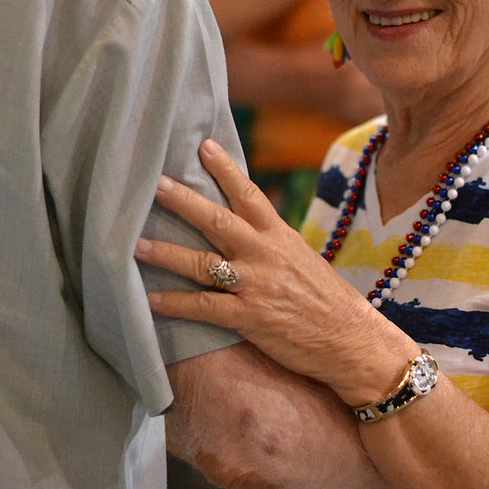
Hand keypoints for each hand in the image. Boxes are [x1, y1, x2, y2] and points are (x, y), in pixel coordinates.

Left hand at [136, 138, 412, 404]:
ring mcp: (256, 285)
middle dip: (182, 201)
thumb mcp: (302, 260)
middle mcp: (265, 254)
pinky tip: (151, 300)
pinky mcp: (250, 318)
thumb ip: (271, 243)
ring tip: (135, 244)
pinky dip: (176, 304)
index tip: (202, 145)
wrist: (353, 342)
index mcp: (280, 236)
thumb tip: (244, 228)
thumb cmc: (329, 302)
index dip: (224, 169)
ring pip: (201, 263)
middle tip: (153, 183)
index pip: (249, 193)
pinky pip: (204, 308)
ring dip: (165, 253)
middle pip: (216, 219)